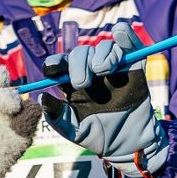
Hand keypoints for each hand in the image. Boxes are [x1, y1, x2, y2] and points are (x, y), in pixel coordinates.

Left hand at [39, 20, 168, 170]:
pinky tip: (120, 33)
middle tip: (82, 83)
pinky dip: (125, 36)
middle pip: (80, 53)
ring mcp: (113, 67)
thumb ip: (57, 116)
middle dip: (78, 64)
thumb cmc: (97, 136)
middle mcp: (91, 71)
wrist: (128, 144)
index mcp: (72, 82)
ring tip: (103, 70)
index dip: (54, 63)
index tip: (53, 70)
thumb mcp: (73, 130)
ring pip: (104, 47)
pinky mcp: (134, 67)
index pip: (60, 64)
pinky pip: (130, 45)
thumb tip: (41, 98)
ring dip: (101, 55)